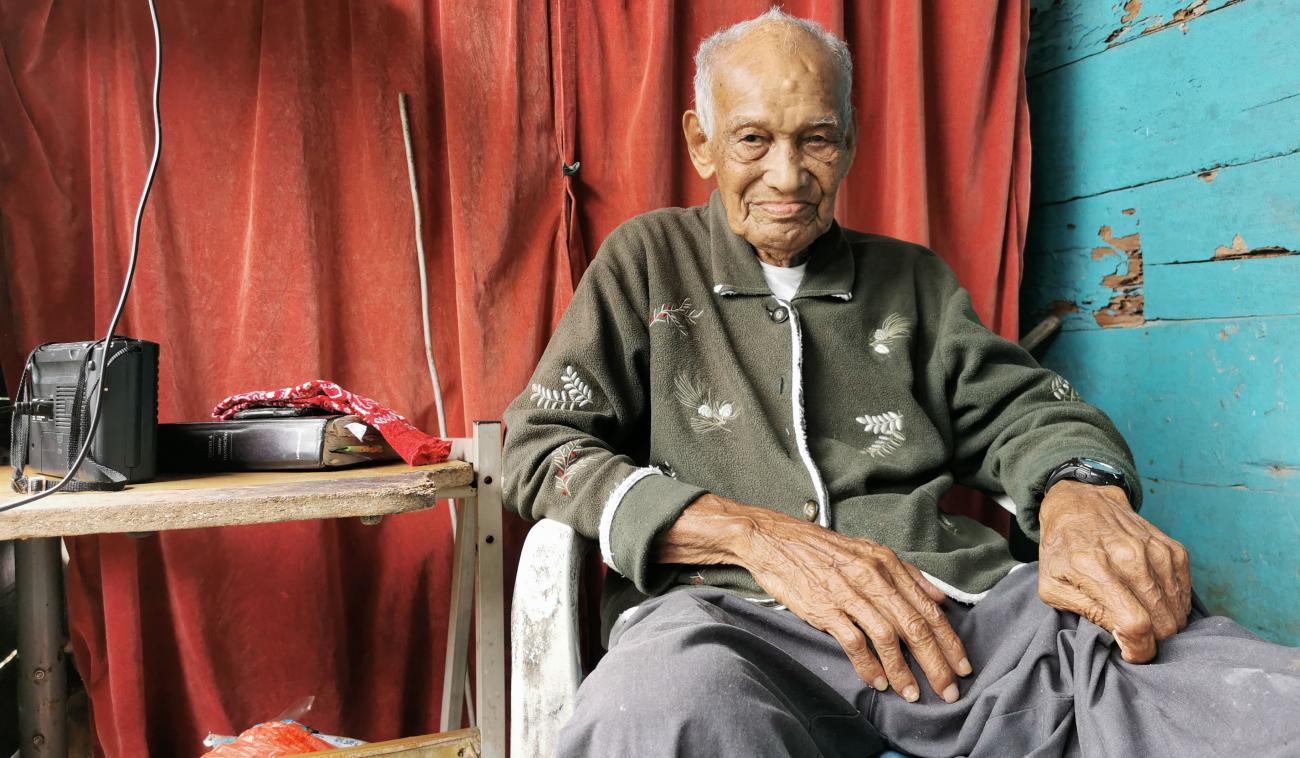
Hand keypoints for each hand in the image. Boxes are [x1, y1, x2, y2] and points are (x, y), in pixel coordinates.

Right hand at [656, 495, 971, 702]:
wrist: (772, 540)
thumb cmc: (819, 549)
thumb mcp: (867, 551)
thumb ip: (906, 574)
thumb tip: (939, 598)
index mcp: (886, 563)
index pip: (928, 607)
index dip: (949, 639)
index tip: (962, 665)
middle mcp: (871, 576)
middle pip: (914, 626)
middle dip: (936, 663)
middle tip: (949, 690)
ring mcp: (848, 592)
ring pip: (887, 637)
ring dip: (902, 670)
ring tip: (912, 693)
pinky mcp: (824, 607)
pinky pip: (854, 642)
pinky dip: (869, 665)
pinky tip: (877, 681)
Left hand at [1037, 480, 1191, 662]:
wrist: (1080, 503)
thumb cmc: (1061, 549)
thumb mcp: (1052, 586)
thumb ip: (1085, 613)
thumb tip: (1122, 638)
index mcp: (1095, 569)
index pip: (1135, 624)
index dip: (1139, 649)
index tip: (1132, 653)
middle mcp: (1130, 558)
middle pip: (1162, 621)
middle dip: (1153, 639)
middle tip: (1135, 635)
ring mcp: (1154, 550)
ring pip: (1177, 609)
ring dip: (1165, 622)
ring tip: (1144, 617)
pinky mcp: (1171, 547)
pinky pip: (1186, 590)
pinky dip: (1175, 603)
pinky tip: (1155, 601)